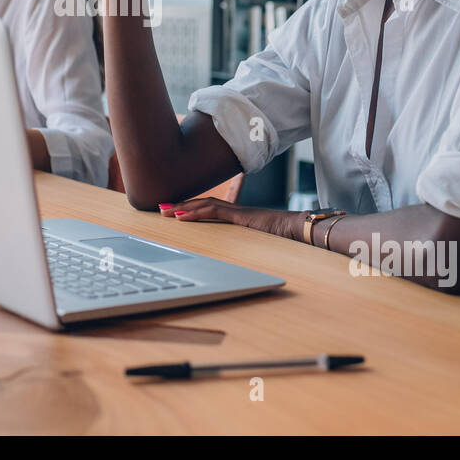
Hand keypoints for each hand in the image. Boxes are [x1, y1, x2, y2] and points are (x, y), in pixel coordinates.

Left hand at [159, 199, 298, 239]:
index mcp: (236, 217)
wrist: (299, 230)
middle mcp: (234, 210)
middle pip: (201, 204)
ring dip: (183, 207)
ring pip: (204, 204)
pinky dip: (196, 212)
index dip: (190, 209)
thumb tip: (237, 255)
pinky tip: (182, 217)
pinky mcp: (240, 216)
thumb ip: (245, 244)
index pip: (208, 208)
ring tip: (165, 212)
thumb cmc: (283, 238)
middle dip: (180, 205)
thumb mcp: (258, 242)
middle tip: (160, 209)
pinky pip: (214, 210)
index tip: (172, 212)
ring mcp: (237, 211)